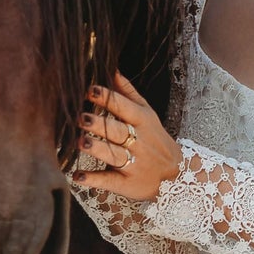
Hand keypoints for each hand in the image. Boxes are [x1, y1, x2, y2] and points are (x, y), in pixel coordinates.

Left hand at [70, 69, 182, 201]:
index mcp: (142, 122)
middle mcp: (139, 142)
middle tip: (81, 117)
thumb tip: (112, 69)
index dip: (108, 99)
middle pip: (118, 131)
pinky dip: (93, 180)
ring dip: (97, 149)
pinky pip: (109, 181)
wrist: (176, 175)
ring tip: (80, 142)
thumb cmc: (154, 139)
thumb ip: (128, 93)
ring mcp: (134, 164)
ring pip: (114, 155)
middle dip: (100, 124)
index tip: (90, 90)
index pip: (124, 108)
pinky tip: (77, 177)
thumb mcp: (147, 114)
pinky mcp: (127, 184)